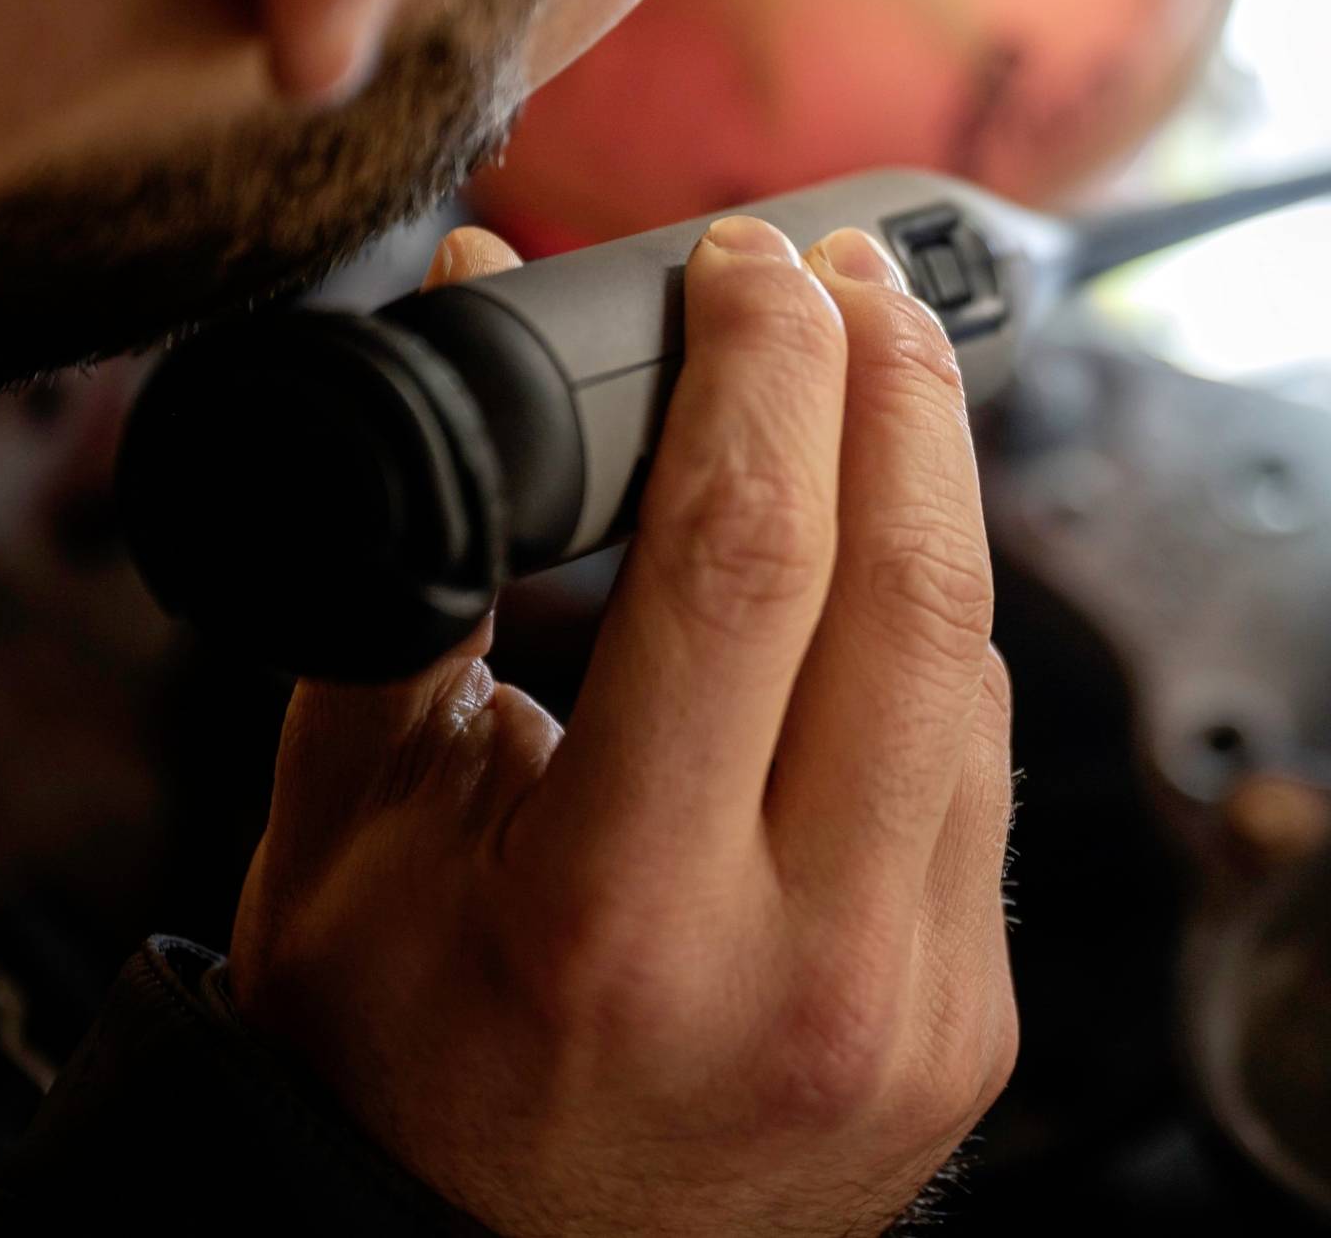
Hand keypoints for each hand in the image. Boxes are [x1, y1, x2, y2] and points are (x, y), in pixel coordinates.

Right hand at [227, 216, 1015, 1236]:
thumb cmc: (398, 1064)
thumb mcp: (345, 835)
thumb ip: (412, 584)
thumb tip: (478, 317)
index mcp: (620, 920)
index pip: (744, 567)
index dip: (760, 374)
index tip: (746, 266)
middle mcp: (804, 970)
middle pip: (915, 594)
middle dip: (895, 390)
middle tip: (849, 277)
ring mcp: (916, 1009)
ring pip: (976, 671)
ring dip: (934, 498)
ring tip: (869, 381)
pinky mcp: (974, 1023)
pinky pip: (985, 772)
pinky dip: (937, 643)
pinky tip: (882, 569)